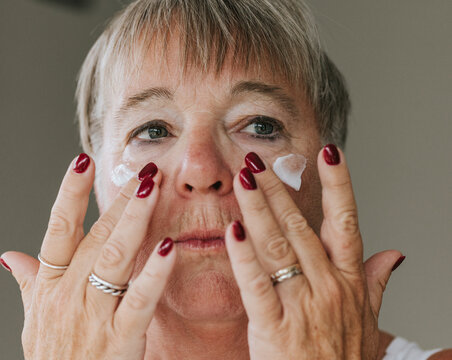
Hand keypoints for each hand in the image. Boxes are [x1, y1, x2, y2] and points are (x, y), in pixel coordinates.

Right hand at [0, 156, 174, 359]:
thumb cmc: (52, 357)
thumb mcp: (32, 319)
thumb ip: (28, 283)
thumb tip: (9, 255)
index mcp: (49, 285)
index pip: (57, 228)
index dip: (69, 192)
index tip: (83, 159)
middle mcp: (69, 293)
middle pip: (96, 235)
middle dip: (120, 200)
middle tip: (142, 169)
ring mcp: (94, 314)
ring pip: (115, 257)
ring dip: (135, 219)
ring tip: (152, 188)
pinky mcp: (120, 338)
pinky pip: (139, 299)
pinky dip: (154, 272)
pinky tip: (170, 246)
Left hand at [224, 147, 402, 358]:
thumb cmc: (343, 359)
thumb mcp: (369, 320)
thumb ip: (376, 282)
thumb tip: (395, 254)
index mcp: (348, 281)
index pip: (346, 222)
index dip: (340, 184)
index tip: (330, 151)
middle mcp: (327, 286)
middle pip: (302, 227)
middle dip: (280, 190)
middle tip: (260, 160)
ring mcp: (302, 306)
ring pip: (278, 246)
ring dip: (259, 209)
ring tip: (244, 178)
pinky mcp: (275, 328)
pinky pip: (257, 284)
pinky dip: (244, 256)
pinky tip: (233, 229)